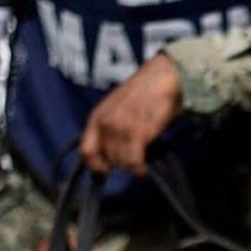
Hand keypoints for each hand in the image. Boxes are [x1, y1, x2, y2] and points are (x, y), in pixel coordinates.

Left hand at [80, 54, 181, 176]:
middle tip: (135, 162)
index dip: (95, 166)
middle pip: (108, 158)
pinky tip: (145, 172)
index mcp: (97, 116)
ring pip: (121, 162)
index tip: (106, 172)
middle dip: (121, 165)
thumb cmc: (146, 91)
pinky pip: (134, 162)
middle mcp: (105, 123)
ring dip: (133, 167)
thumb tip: (115, 150)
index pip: (86, 151)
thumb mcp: (119, 107)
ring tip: (143, 165)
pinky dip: (140, 171)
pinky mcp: (138, 133)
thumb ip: (113, 126)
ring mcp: (121, 128)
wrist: (164, 78)